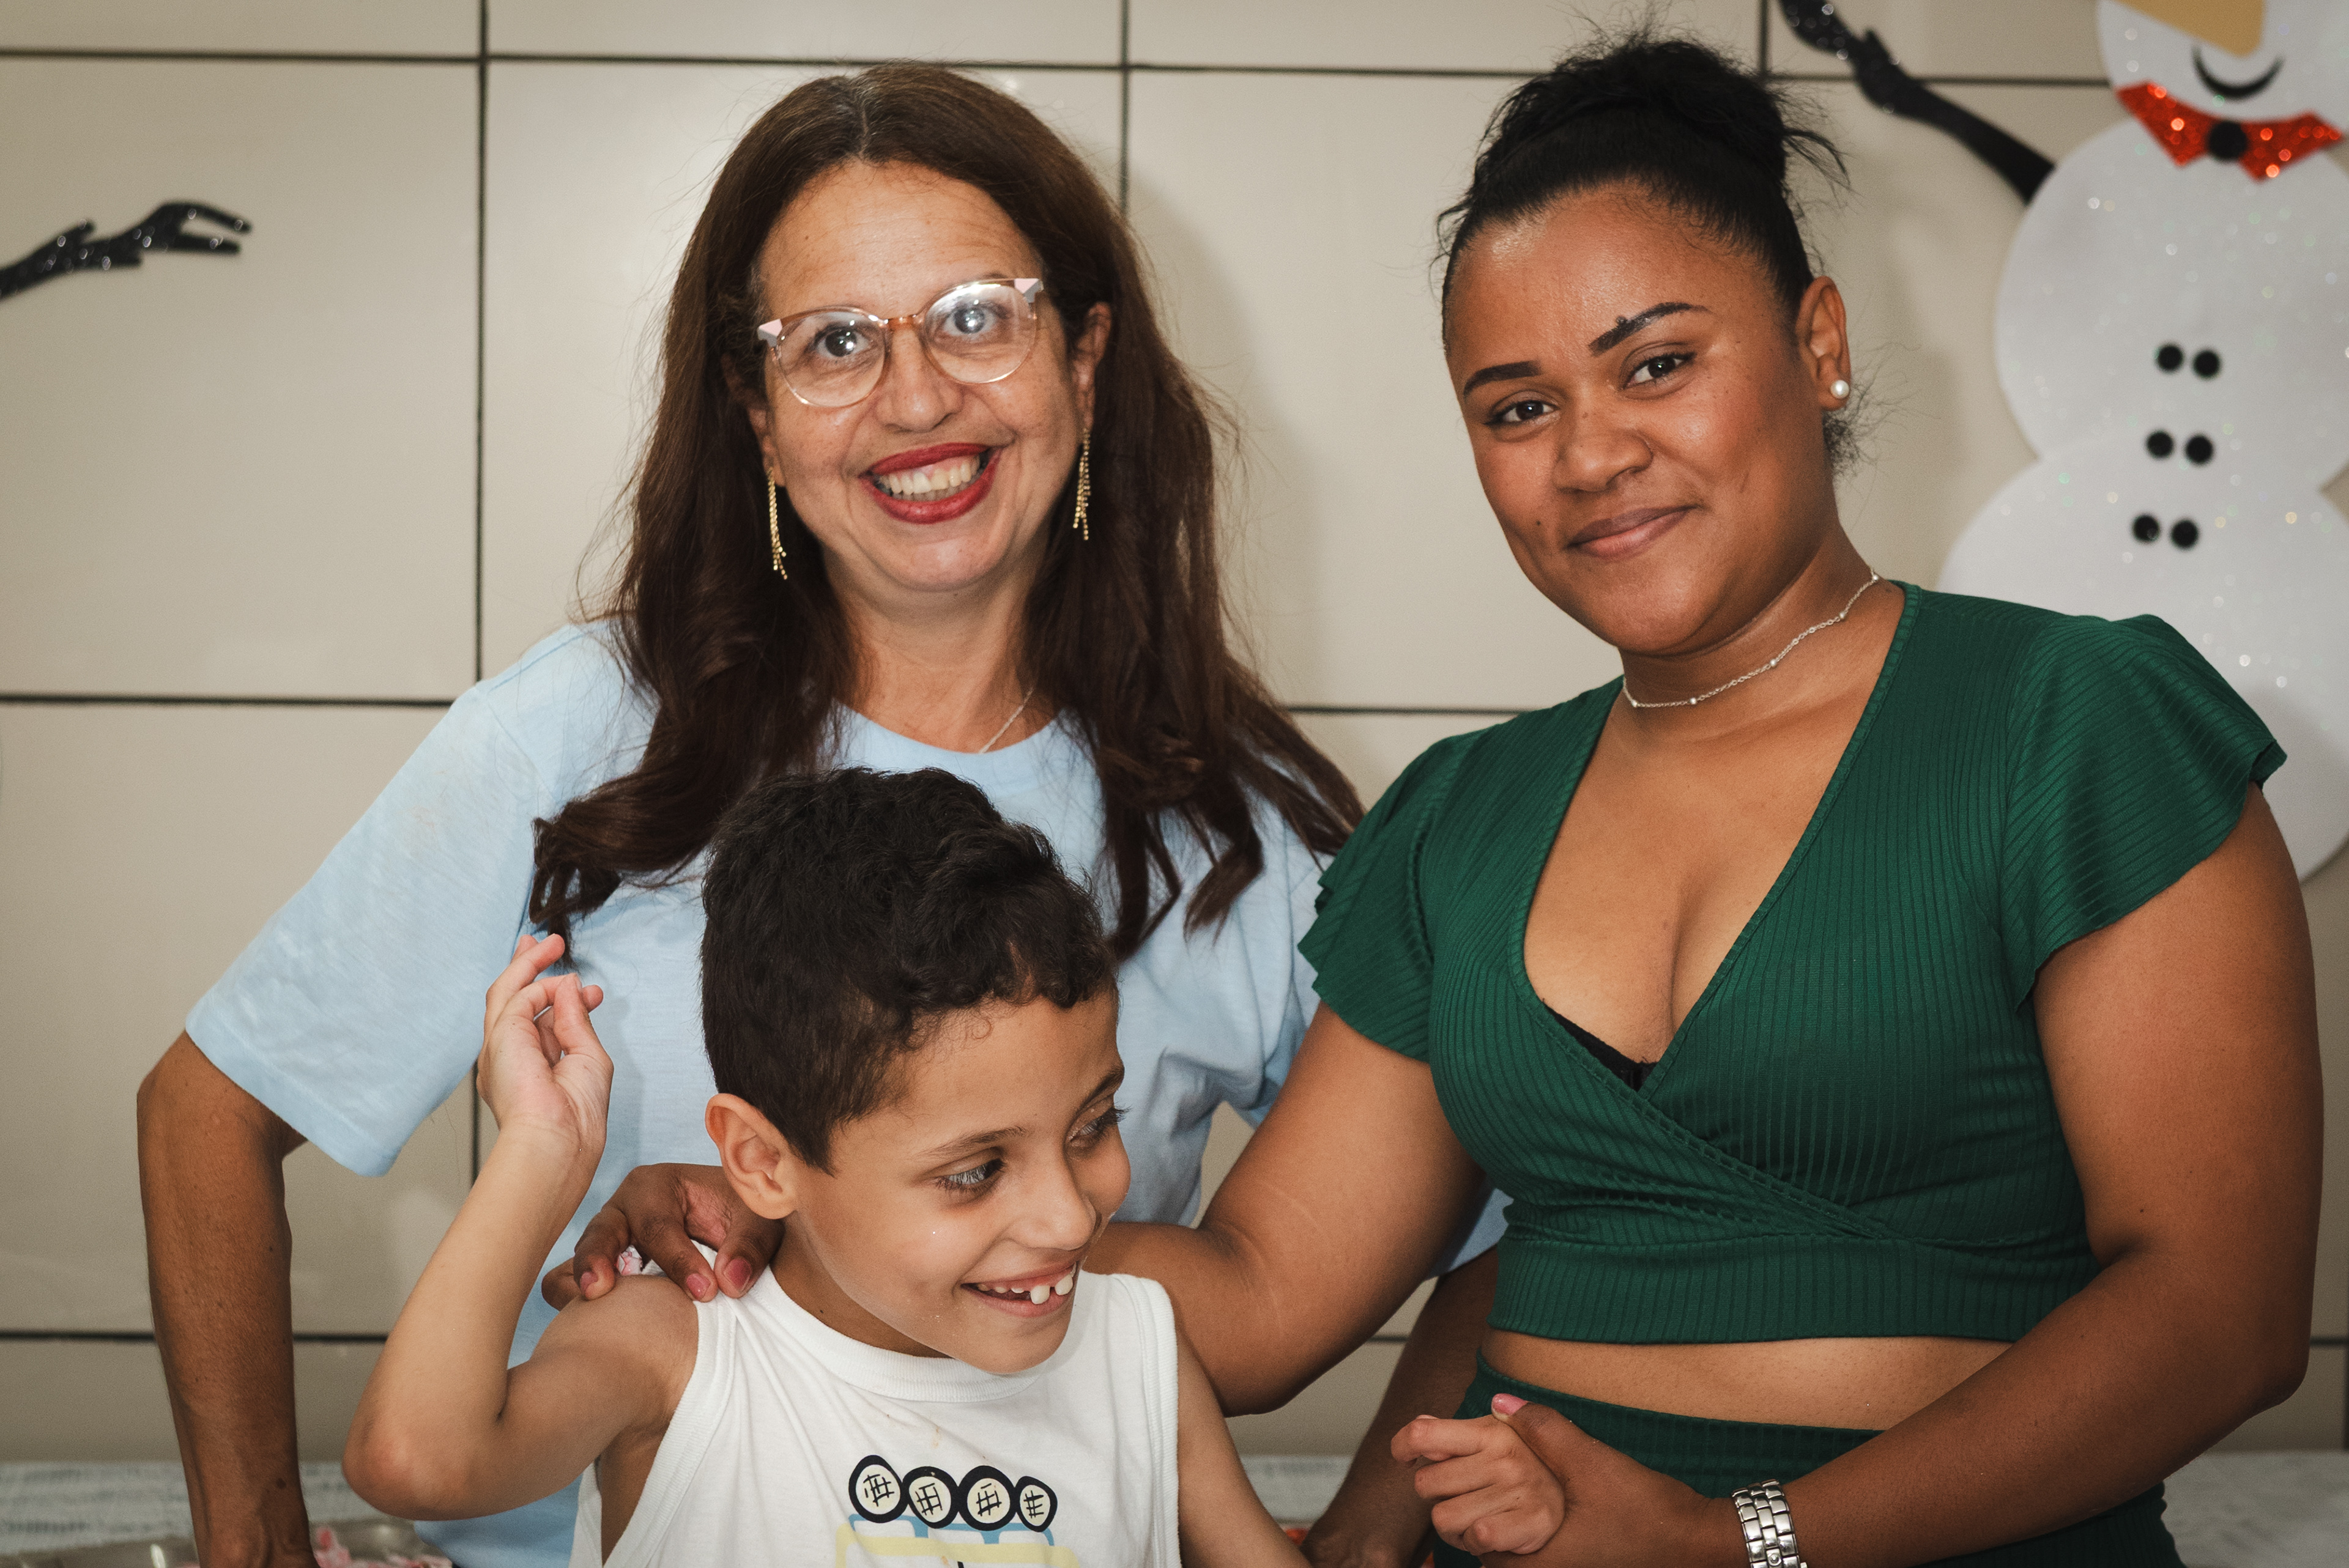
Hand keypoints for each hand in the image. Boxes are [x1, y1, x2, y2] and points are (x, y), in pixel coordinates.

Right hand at [477, 934, 609, 1156]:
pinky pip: (517, 997)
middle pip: (513, 1002)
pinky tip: (564, 985)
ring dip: (529, 964)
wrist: (557, 1136)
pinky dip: (541, 985)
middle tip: (545, 945)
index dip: (559, 999)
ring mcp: (501, 1047)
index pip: (538, 1023)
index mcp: (532, 1067)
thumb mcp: (588, 1057)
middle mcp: (512, 1056)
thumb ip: (577, 1022)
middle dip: (527, 970)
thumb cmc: (577, 1112)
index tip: (588, 989)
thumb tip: (569, 985)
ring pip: (506, 993)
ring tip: (553, 943)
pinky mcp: (499, 1037)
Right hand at [540, 1161, 783, 1308]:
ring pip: (582, 1257)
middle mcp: (623, 1209)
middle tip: (600, 1290)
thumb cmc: (743, 1216)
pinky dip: (572, 1296)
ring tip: (587, 1306)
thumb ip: (750, 1246)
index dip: (680, 1261)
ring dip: (582, 1282)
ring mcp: (607, 1240)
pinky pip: (570, 1279)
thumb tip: (731, 1282)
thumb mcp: (761, 1221)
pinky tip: (585, 1323)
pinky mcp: (601, 1267)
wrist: (733, 1225)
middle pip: (601, 1233)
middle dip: (598, 1259)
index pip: (659, 1225)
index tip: (707, 1292)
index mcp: (656, 1185)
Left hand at [1394, 1396, 1564, 1556]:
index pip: (1422, 1433)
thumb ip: (1452, 1435)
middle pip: (1424, 1483)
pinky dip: (1475, 1543)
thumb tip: (1419, 1428)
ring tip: (1481, 1516)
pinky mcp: (1532, 1520)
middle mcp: (1504, 1455)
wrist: (1579, 1497)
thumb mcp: (1493, 1440)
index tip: (1403, 1458)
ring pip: (1442, 1518)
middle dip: (1439, 1496)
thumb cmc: (1525, 1468)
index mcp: (1490, 1430)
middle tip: (1467, 1496)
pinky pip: (1475, 1536)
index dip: (1401, 1446)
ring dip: (1455, 1527)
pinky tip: (1492, 1534)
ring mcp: (1519, 1487)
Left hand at [1470, 1398, 1741, 1567]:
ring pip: (1510, 1551)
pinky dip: (1525, 1529)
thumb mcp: (1592, 1462)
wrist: (1697, 1541)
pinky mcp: (1575, 1567)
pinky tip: (1535, 1498)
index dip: (1465, 1506)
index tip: (1466, 1476)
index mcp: (1539, 1563)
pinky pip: (1534, 1553)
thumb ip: (1544, 1430)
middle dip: (1479, 1512)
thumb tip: (1500, 1402)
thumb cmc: (1648, 1511)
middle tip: (1477, 1476)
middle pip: (1487, 1548)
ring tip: (1500, 1483)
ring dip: (1502, 1519)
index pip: (1474, 1540)